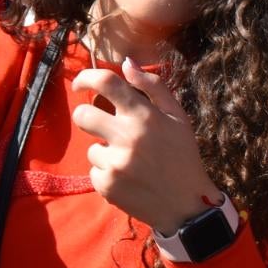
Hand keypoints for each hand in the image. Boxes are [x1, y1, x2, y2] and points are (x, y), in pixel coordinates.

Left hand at [70, 59, 220, 235]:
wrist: (187, 205)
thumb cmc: (182, 155)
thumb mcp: (177, 117)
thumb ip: (152, 87)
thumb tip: (126, 62)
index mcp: (144, 116)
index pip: (105, 83)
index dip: (86, 78)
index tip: (80, 84)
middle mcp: (127, 137)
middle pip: (82, 115)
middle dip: (87, 117)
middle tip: (102, 125)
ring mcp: (115, 163)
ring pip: (91, 147)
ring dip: (105, 151)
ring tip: (130, 162)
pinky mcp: (106, 185)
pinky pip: (94, 171)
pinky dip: (107, 173)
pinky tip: (129, 179)